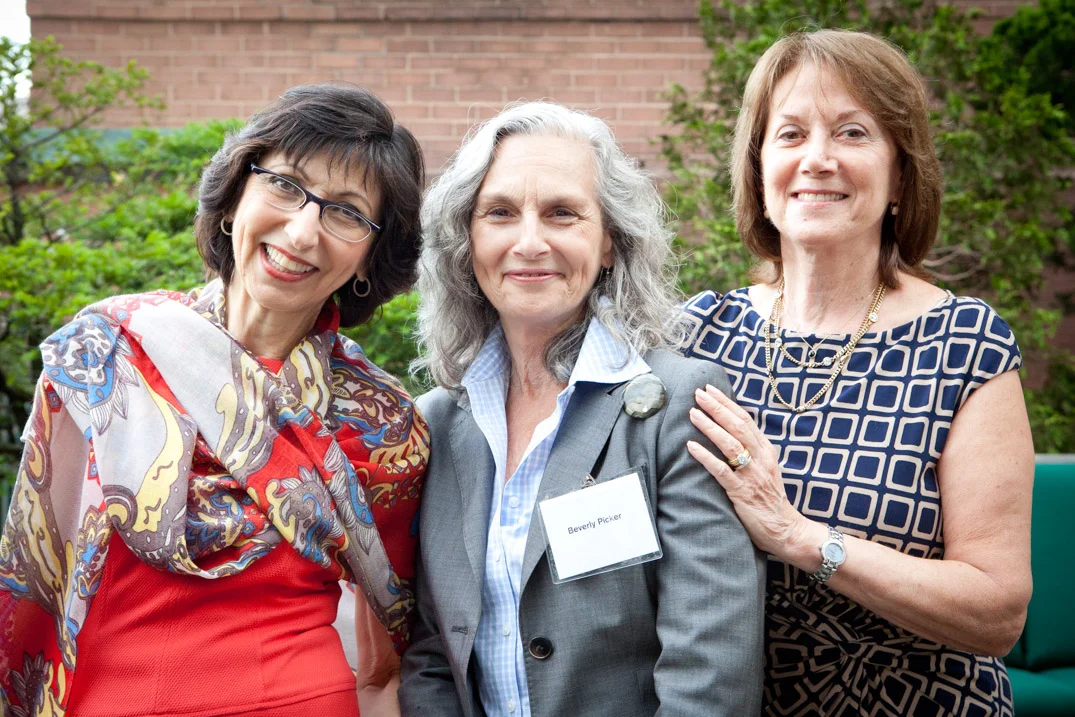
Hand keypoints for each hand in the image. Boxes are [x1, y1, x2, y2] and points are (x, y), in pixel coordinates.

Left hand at [687, 384, 820, 564]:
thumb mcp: (768, 468)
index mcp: (766, 451)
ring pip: (730, 444)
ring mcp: (752, 475)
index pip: (746, 420)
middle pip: (737, 426)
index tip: (711, 390)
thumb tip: (740, 432)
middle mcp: (761, 459)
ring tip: (693, 414)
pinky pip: (721, 470)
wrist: (785, 529)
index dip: (728, 403)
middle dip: (717, 408)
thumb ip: (756, 450)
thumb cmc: (771, 499)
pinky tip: (691, 446)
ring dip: (710, 427)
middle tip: (698, 394)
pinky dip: (705, 456)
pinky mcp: (742, 492)